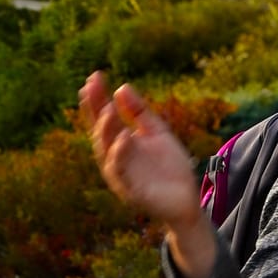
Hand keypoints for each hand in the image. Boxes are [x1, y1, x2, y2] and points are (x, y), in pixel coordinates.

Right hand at [79, 72, 216, 277]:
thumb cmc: (169, 167)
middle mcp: (115, 158)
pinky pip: (121, 172)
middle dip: (95, 110)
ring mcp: (121, 175)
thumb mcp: (157, 132)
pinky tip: (124, 137)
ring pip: (106, 152)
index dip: (97, 99)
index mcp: (120, 143)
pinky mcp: (131, 191)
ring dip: (106, 130)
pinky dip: (120, 155)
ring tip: (108, 110)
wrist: (186, 200)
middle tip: (92, 87)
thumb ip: (140, 112)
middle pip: (100, 132)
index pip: (104, 118)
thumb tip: (121, 87)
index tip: (94, 77)